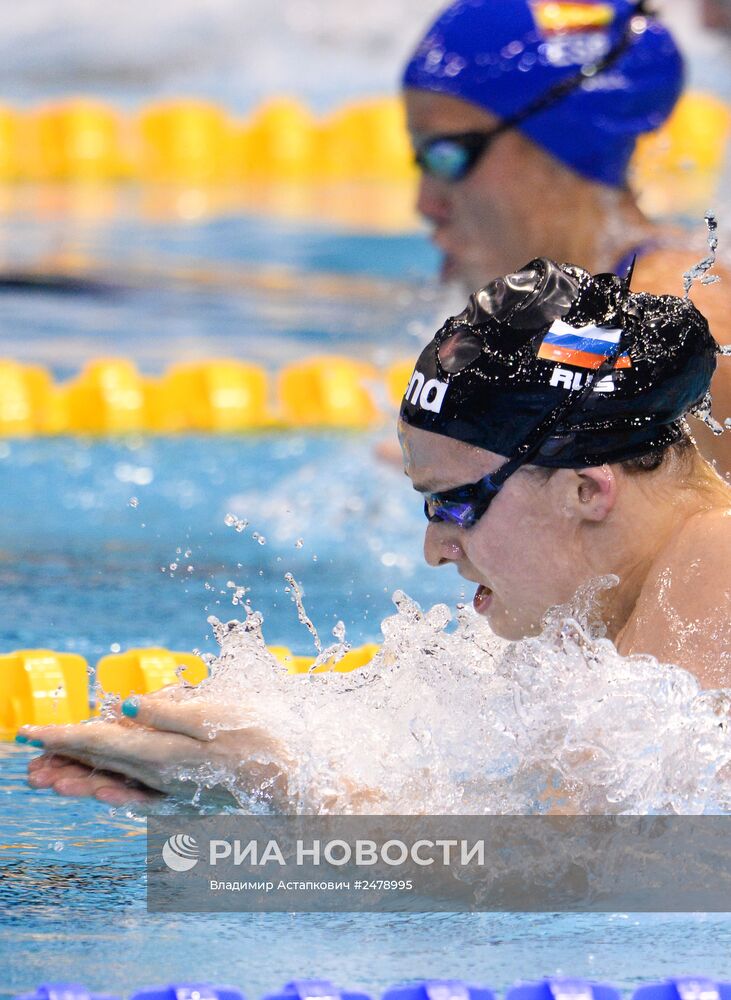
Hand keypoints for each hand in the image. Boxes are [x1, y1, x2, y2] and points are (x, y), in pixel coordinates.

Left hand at [20, 689, 292, 808]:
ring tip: (50, 780)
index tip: (28, 733)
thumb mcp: (216, 715)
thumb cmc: (262, 740)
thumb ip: (169, 712)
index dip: (63, 736)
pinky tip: (106, 795)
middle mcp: (161, 776)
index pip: (101, 743)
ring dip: (80, 779)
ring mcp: (174, 791)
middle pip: (102, 766)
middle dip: (63, 760)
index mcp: (164, 752)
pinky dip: (116, 794)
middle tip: (28, 762)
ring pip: (116, 782)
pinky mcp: (189, 797)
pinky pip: (141, 798)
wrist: (296, 783)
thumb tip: (124, 709)